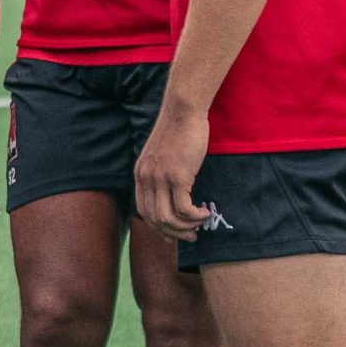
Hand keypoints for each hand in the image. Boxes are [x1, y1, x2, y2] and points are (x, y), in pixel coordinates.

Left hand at [133, 100, 212, 239]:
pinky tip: (205, 212)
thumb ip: (161, 173)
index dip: (158, 227)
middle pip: (154, 219)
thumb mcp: (162, 154)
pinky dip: (195, 216)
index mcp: (140, 174)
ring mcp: (160, 178)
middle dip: (173, 232)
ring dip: (185, 227)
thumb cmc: (179, 130)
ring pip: (167, 218)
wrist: (183, 110)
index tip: (173, 234)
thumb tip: (173, 193)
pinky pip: (183, 209)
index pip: (143, 212)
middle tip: (191, 236)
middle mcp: (146, 179)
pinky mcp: (177, 176)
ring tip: (200, 224)